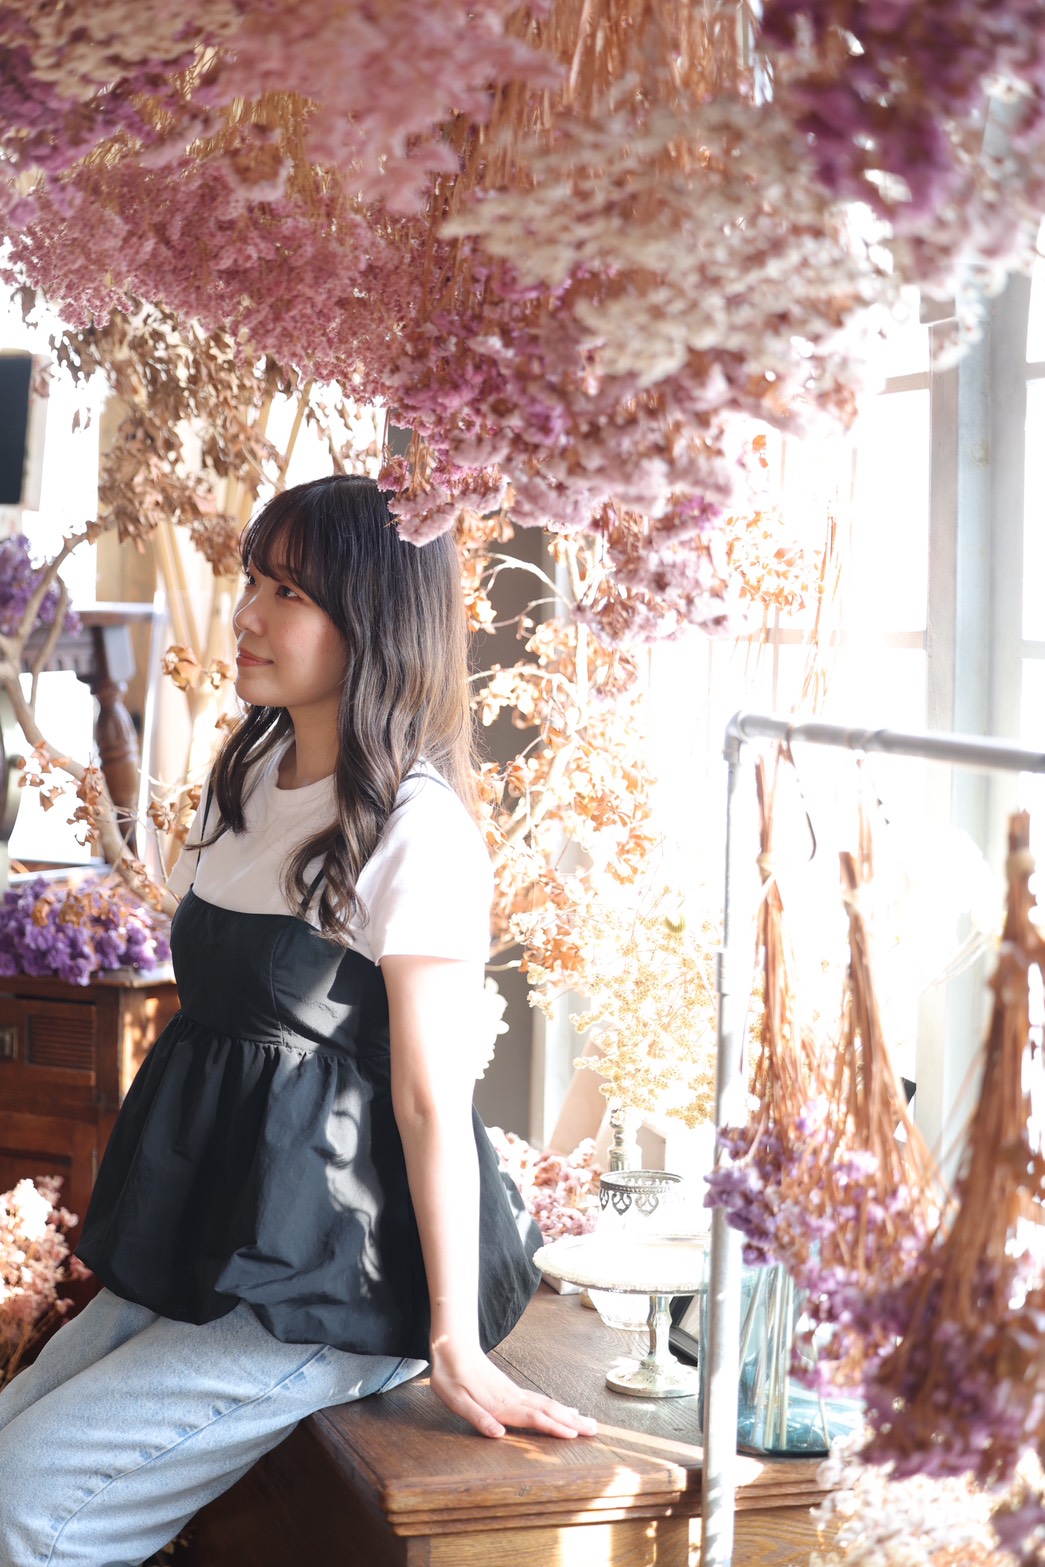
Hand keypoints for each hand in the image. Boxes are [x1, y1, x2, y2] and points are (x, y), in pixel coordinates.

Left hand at [429, 1339, 598, 1440]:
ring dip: (569, 1415)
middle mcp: (513, 1397)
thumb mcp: (456, 1400)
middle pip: (548, 1410)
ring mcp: (514, 1392)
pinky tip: (565, 1409)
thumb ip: (478, 1417)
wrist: (452, 1346)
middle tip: (595, 1430)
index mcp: (501, 1403)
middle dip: (572, 1422)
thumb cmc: (451, 1375)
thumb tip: (498, 1433)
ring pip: (548, 1404)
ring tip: (588, 1422)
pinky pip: (540, 1400)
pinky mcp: (512, 1389)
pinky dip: (557, 1407)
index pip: (533, 1417)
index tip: (574, 1435)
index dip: (553, 1427)